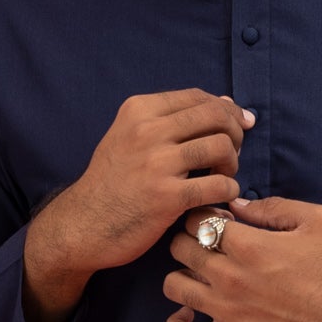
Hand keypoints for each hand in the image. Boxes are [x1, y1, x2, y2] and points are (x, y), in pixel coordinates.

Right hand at [23, 90, 251, 321]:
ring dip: (232, 163)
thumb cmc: (111, 182)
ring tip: (222, 176)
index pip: (198, 97)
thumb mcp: (129, 137)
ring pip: (221, 146)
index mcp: (139, 110)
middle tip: (231, 154)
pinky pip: (218, 185)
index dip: (226, 109)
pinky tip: (219, 199)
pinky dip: (228, 191)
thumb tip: (226, 102)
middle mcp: (147, 130)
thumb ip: (172, 119)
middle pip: (216, 115)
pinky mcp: (167, 197)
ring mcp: (157, 163)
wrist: (83, 224)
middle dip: (235, 133)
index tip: (238, 126)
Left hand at [163, 197, 321, 321]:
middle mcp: (229, 276)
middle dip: (186, 241)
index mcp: (248, 244)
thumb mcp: (318, 221)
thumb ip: (273, 207)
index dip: (201, 216)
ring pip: (173, 286)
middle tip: (203, 248)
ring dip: (181, 278)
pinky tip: (189, 315)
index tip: (214, 223)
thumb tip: (236, 205)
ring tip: (197, 279)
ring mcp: (225, 311)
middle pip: (179, 248)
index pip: (197, 219)